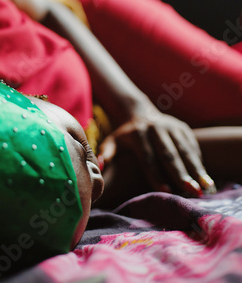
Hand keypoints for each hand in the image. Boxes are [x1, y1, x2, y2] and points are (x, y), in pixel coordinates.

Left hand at [98, 104, 215, 196]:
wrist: (140, 113)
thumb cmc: (125, 136)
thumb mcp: (112, 141)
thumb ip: (106, 153)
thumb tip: (99, 166)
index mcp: (138, 133)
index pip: (148, 157)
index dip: (157, 175)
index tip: (166, 191)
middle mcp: (156, 127)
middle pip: (169, 154)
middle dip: (181, 174)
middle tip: (191, 192)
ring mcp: (171, 125)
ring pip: (184, 150)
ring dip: (196, 169)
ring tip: (205, 188)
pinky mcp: (182, 126)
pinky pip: (192, 145)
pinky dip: (199, 161)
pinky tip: (205, 177)